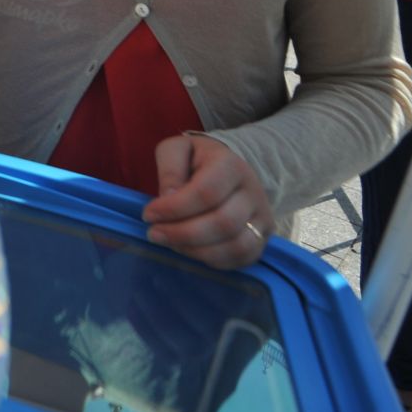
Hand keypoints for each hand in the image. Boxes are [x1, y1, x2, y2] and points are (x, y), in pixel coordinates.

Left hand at [139, 134, 276, 268]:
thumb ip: (170, 169)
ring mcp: (262, 218)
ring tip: (171, 243)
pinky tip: (190, 250)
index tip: (148, 214)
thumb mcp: (176, 150)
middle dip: (182, 234)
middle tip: (154, 234)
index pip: (206, 193)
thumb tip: (168, 197)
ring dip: (197, 251)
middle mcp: (253, 192)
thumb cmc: (197, 159)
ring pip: (236, 246)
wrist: (229, 169)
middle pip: (223, 223)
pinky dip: (213, 261)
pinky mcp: (263, 238)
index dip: (174, 208)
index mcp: (231, 165)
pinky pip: (243, 259)